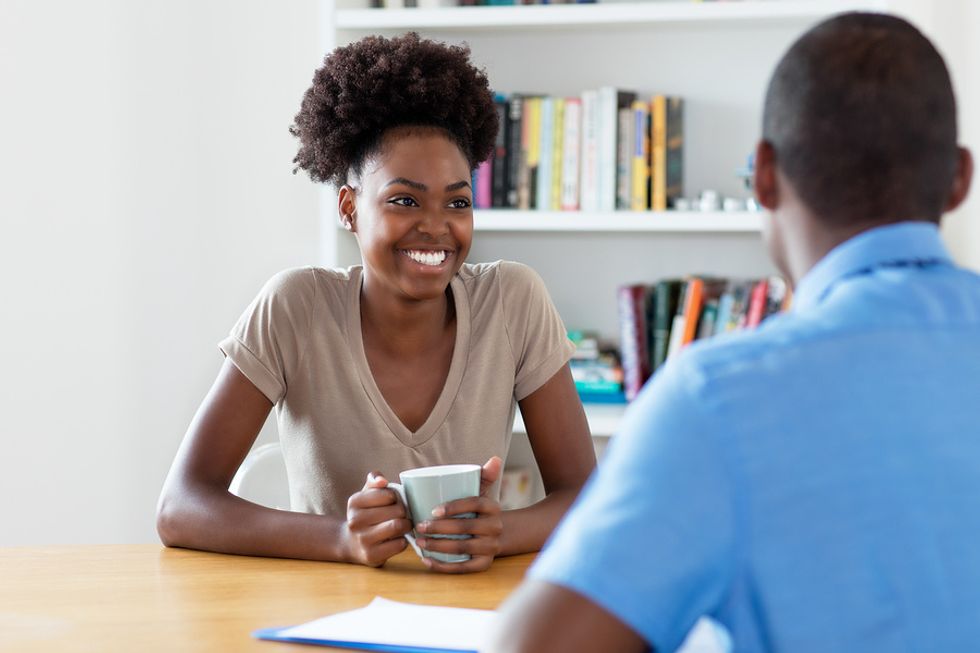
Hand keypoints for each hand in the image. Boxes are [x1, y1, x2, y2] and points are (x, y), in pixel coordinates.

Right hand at [342, 471, 410, 566]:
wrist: (350, 543)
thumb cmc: (365, 514)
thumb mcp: (365, 494)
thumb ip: (374, 480)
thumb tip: (382, 480)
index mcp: (355, 502)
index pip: (389, 494)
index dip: (397, 497)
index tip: (394, 502)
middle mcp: (355, 521)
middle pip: (397, 510)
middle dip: (405, 512)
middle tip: (403, 515)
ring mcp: (362, 539)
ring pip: (398, 526)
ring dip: (406, 525)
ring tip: (403, 525)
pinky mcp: (372, 555)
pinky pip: (399, 544)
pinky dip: (403, 540)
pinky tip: (398, 538)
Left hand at [415, 456, 503, 573]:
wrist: (496, 534)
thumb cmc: (479, 510)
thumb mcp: (482, 492)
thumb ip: (484, 475)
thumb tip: (495, 458)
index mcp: (493, 507)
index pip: (475, 504)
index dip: (454, 507)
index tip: (433, 510)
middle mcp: (495, 528)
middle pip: (465, 528)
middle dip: (439, 528)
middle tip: (419, 526)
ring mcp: (491, 547)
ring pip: (462, 548)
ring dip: (438, 546)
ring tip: (419, 541)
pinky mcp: (484, 564)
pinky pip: (463, 567)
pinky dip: (443, 566)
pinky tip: (427, 560)